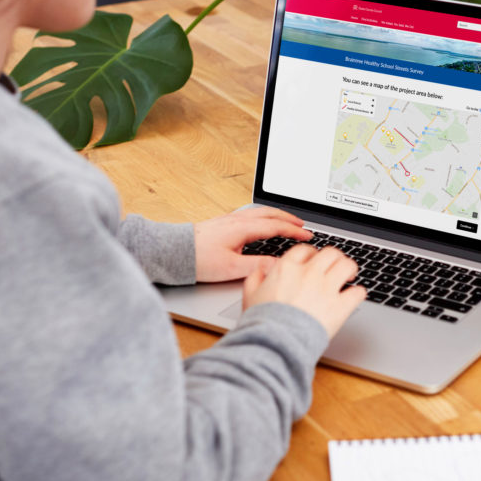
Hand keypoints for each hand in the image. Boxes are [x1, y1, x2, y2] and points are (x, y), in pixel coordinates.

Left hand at [193, 207, 311, 282]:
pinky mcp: (222, 223)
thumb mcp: (232, 268)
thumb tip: (279, 265)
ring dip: (276, 215)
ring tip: (286, 222)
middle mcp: (237, 220)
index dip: (294, 231)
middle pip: (269, 214)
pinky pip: (250, 215)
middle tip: (303, 225)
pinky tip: (261, 224)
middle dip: (288, 218)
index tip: (307, 235)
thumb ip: (258, 265)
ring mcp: (229, 220)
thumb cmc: (199, 259)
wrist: (173, 251)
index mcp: (243, 228)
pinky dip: (263, 217)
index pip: (276, 226)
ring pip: (259, 213)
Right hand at [243, 245, 366, 338]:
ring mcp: (326, 288)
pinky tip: (354, 296)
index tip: (314, 260)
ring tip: (349, 276)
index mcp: (287, 268)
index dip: (312, 254)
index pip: (305, 250)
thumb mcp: (250, 296)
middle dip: (335, 258)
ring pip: (347, 266)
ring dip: (350, 269)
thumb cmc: (262, 323)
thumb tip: (260, 272)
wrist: (276, 342)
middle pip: (330, 253)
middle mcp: (309, 273)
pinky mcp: (340, 307)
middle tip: (335, 266)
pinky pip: (357, 292)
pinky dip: (358, 293)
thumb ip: (255, 279)